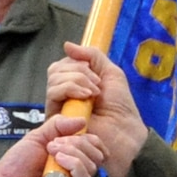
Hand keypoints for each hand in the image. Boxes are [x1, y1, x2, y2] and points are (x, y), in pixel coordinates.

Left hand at [0, 114, 105, 176]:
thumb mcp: (37, 137)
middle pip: (97, 155)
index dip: (86, 136)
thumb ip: (57, 125)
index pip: (95, 146)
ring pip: (92, 167)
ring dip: (74, 152)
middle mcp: (75, 172)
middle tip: (54, 142)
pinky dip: (74, 165)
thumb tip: (81, 119)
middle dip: (78, 143)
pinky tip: (58, 160)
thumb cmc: (16, 164)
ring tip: (52, 150)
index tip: (67, 131)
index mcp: (71, 157)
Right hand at [46, 44, 144, 176]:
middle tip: (97, 86)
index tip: (97, 75)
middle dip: (79, 72)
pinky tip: (85, 97)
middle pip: (55, 70)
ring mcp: (59, 107)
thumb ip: (91, 56)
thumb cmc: (120, 107)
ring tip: (93, 94)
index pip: (63, 64)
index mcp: (75, 84)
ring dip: (77, 81)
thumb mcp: (110, 73)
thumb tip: (66, 45)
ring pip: (53, 80)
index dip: (78, 63)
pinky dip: (70, 89)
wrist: (123, 131)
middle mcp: (64, 95)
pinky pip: (52, 93)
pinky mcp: (55, 118)